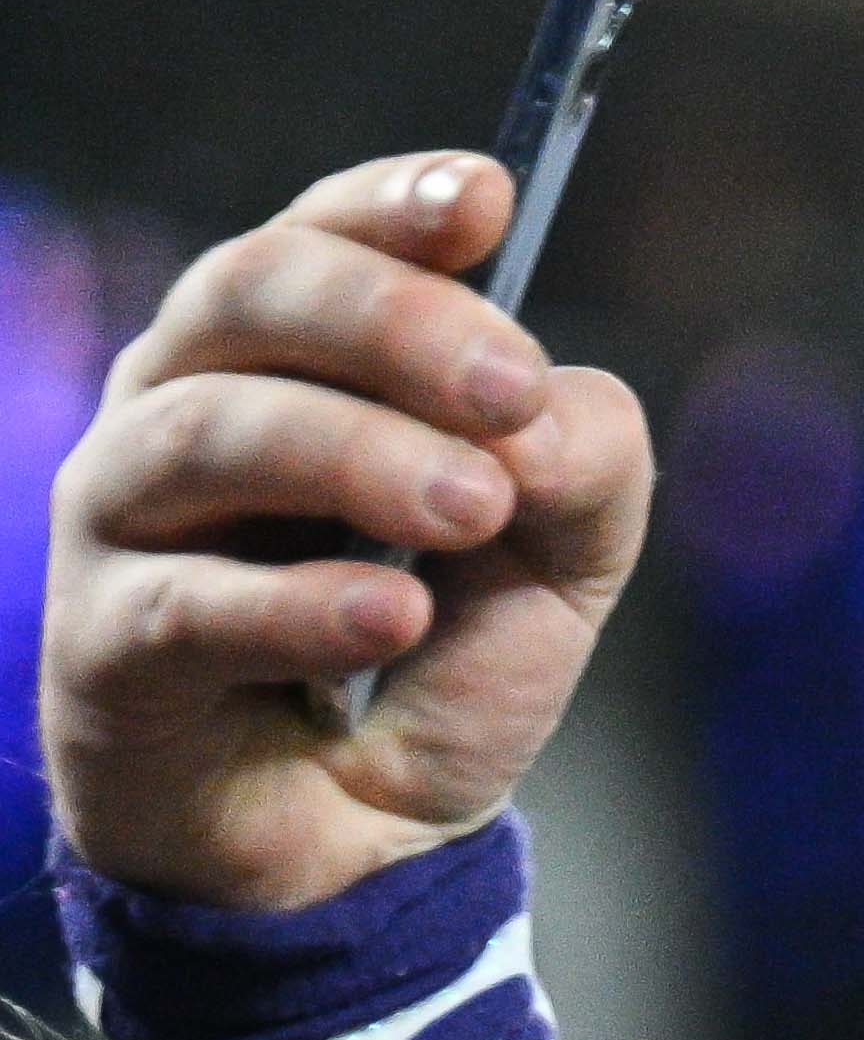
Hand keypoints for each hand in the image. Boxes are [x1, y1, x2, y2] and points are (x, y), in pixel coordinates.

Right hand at [38, 149, 653, 915]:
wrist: (352, 840)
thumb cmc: (426, 657)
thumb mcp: (554, 557)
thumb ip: (583, 464)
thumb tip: (552, 412)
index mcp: (284, 359)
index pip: (315, 238)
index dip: (389, 205)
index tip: (486, 200)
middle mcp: (180, 407)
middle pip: (250, 294)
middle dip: (391, 321)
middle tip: (510, 390)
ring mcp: (122, 521)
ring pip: (209, 431)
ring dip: (355, 455)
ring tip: (473, 508)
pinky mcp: (103, 647)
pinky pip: (188, 603)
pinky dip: (300, 604)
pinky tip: (391, 616)